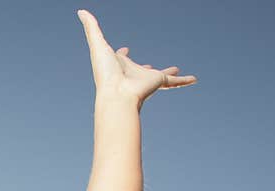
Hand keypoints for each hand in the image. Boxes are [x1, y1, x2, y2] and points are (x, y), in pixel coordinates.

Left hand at [77, 9, 196, 107]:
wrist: (116, 94)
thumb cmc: (105, 72)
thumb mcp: (97, 44)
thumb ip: (91, 27)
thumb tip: (81, 11)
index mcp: (119, 65)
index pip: (121, 58)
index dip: (122, 54)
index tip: (124, 50)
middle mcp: (133, 73)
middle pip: (140, 69)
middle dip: (144, 68)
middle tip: (149, 67)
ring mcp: (146, 79)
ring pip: (161, 76)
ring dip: (168, 74)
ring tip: (175, 71)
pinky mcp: (158, 82)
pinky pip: (174, 82)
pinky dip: (183, 81)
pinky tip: (194, 80)